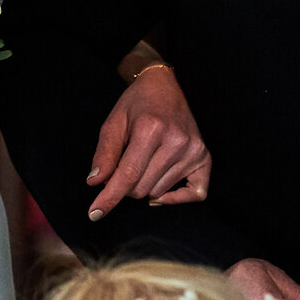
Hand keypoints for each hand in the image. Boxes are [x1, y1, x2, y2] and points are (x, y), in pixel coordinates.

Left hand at [85, 60, 210, 219]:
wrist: (165, 86)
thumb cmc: (136, 104)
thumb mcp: (114, 123)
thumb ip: (104, 153)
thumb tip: (95, 183)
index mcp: (151, 129)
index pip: (128, 175)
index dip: (109, 197)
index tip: (94, 213)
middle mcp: (176, 141)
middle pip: (141, 189)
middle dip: (125, 185)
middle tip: (123, 166)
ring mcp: (193, 150)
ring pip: (159, 192)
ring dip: (145, 186)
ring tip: (143, 163)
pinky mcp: (205, 157)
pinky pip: (195, 194)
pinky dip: (174, 199)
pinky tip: (160, 193)